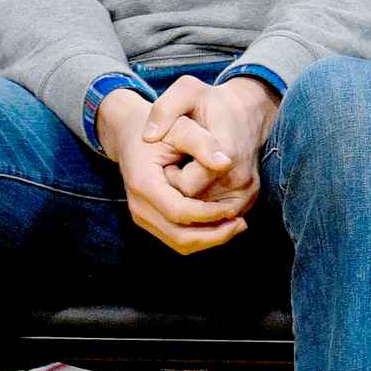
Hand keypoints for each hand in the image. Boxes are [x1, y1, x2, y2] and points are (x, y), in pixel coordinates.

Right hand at [97, 88, 246, 254]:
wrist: (130, 131)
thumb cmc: (160, 129)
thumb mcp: (180, 127)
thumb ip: (202, 142)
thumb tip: (225, 163)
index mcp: (143, 183)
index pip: (180, 212)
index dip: (209, 214)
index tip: (233, 207)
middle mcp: (138, 205)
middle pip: (180, 237)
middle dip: (214, 235)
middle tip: (240, 223)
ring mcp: (141, 215)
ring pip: (179, 243)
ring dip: (209, 240)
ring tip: (235, 225)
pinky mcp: (148, 220)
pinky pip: (176, 238)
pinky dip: (200, 237)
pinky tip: (220, 223)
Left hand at [142, 75, 281, 217]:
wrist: (245, 110)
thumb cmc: (210, 101)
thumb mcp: (186, 91)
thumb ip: (164, 109)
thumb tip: (149, 136)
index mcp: (227, 154)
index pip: (185, 188)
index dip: (169, 176)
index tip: (168, 159)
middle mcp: (241, 179)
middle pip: (195, 206)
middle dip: (178, 191)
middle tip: (175, 165)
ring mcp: (247, 192)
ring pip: (205, 216)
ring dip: (190, 199)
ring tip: (186, 171)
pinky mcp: (249, 199)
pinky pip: (217, 215)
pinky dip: (202, 204)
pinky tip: (197, 180)